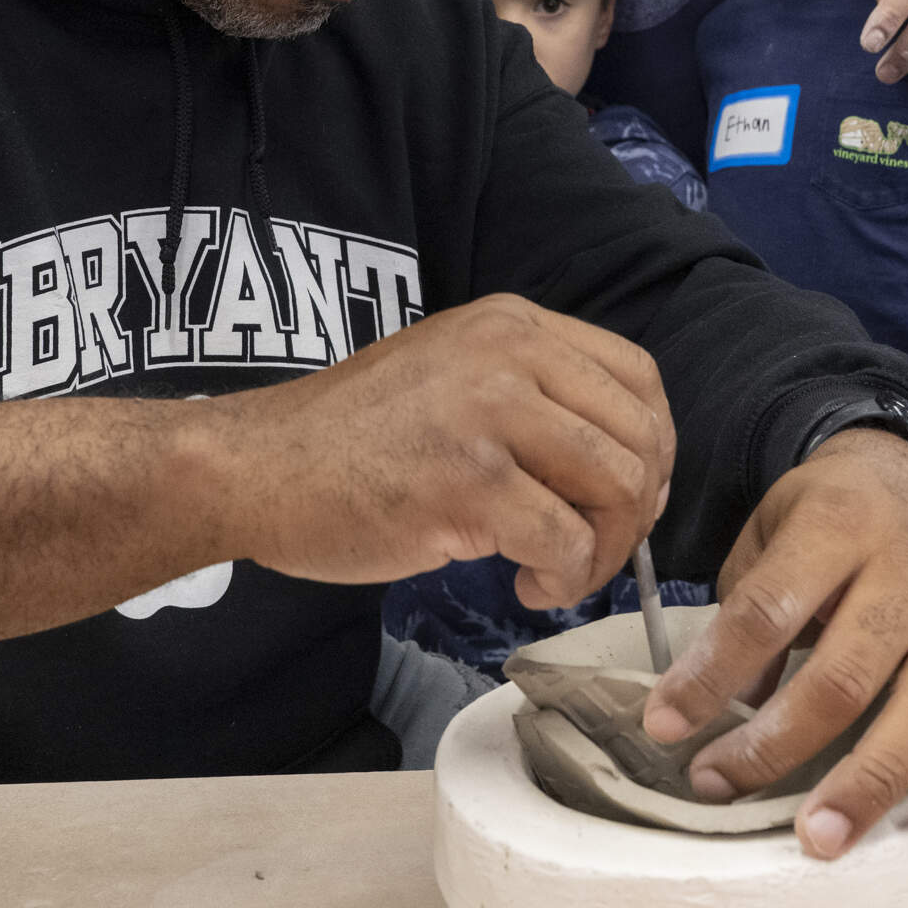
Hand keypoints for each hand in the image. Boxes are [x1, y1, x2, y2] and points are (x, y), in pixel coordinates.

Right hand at [203, 293, 673, 609]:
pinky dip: (561, 579)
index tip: (625, 500)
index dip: (653, 449)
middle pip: (640, 438)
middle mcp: (511, 353)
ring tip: (551, 570)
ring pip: (618, 489)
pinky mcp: (468, 481)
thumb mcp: (452, 377)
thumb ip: (532, 398)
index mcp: (513, 324)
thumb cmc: (349, 441)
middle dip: (634, 514)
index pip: (638, 378)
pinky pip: (567, 542)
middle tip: (588, 550)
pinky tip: (521, 583)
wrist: (254, 467)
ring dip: (602, 552)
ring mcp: (490, 412)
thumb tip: (623, 469)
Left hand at [638, 428, 907, 856]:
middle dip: (778, 744)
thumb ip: (749, 604)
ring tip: (822, 838)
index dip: (710, 673)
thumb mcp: (772, 526)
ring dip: (872, 781)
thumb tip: (737, 702)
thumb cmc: (833, 511)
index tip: (664, 724)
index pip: (767, 610)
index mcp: (840, 526)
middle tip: (718, 785)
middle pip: (847, 674)